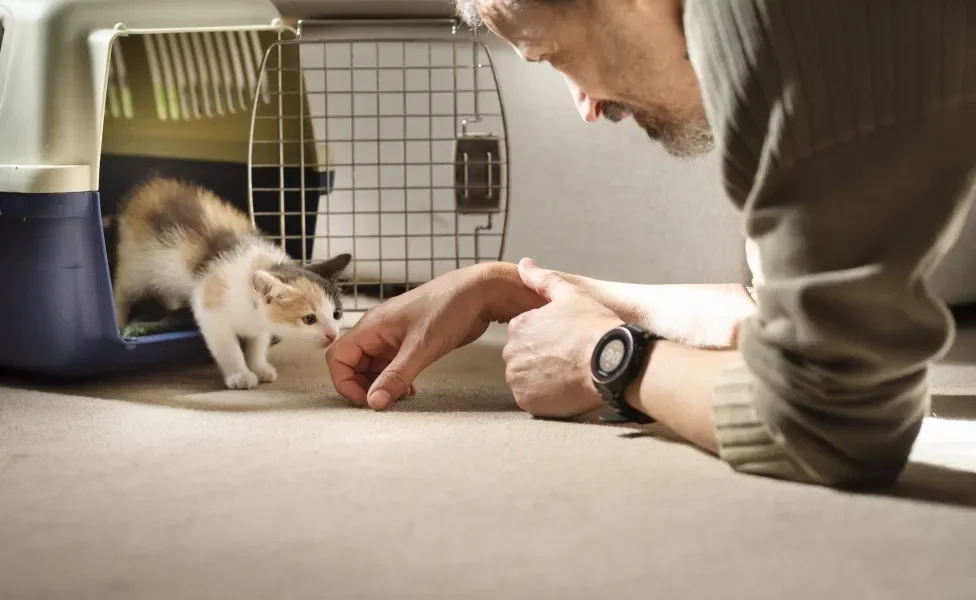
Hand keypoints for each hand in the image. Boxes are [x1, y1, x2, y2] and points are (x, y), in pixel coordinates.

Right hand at [326, 262, 545, 410]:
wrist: (479, 293)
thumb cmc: (449, 308)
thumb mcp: (420, 348)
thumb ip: (395, 377)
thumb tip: (374, 402)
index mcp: (372, 326)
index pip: (338, 357)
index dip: (345, 382)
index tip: (366, 400)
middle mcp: (378, 331)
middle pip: (353, 364)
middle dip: (363, 386)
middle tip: (384, 402)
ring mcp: (393, 337)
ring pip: (373, 367)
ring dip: (381, 385)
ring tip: (400, 397)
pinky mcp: (410, 342)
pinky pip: (391, 365)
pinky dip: (396, 380)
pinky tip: (410, 389)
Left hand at [503, 258, 625, 418]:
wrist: (611, 363)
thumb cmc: (594, 327)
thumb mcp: (571, 294)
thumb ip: (543, 280)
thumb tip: (524, 263)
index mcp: (519, 326)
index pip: (524, 334)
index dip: (546, 338)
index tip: (565, 342)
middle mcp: (512, 352)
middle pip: (522, 357)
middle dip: (540, 358)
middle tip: (568, 359)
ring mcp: (518, 378)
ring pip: (525, 378)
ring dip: (541, 378)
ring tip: (568, 374)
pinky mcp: (527, 401)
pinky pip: (531, 399)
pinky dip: (545, 397)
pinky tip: (565, 389)